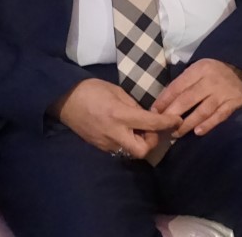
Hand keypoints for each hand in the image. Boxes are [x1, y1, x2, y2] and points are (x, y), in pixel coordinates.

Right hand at [51, 79, 178, 158]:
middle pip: (143, 150)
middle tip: (150, 129)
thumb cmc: (91, 89)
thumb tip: (147, 115)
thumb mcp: (117, 91)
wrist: (64, 100)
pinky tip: (125, 131)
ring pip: (131, 152)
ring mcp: (106, 143)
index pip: (151, 123)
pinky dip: (127, 143)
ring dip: (139, 143)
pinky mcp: (100, 147)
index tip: (177, 120)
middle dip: (152, 141)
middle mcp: (114, 133)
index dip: (168, 123)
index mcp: (120, 115)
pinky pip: (120, 150)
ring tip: (137, 129)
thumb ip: (134, 105)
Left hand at [151, 59, 241, 137]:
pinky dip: (208, 125)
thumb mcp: (199, 67)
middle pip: (187, 100)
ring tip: (176, 134)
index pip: (178, 86)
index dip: (164, 100)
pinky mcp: (234, 102)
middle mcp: (209, 81)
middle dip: (172, 114)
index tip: (154, 112)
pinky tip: (198, 132)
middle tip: (162, 127)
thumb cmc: (216, 68)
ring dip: (187, 124)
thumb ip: (185, 81)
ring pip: (202, 111)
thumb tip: (165, 99)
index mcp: (198, 70)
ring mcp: (222, 93)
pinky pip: (219, 116)